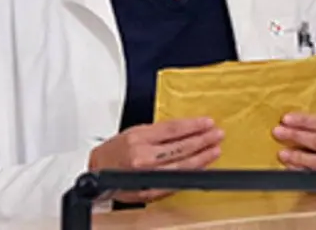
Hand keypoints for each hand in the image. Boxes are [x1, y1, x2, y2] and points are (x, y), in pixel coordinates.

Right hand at [88, 117, 222, 203]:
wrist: (98, 170)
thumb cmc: (117, 150)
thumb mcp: (136, 132)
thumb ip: (160, 133)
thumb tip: (187, 131)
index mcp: (139, 138)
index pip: (173, 129)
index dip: (194, 126)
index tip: (208, 123)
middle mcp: (142, 156)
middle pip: (180, 147)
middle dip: (202, 140)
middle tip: (217, 135)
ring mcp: (146, 175)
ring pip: (181, 166)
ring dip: (201, 158)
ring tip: (214, 150)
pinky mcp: (148, 191)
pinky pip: (174, 182)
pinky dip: (190, 175)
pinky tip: (200, 168)